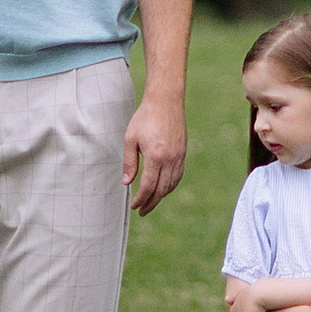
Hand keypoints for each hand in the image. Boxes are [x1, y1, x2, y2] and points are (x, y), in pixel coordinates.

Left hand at [124, 88, 186, 215]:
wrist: (166, 100)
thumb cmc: (145, 117)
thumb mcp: (131, 138)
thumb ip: (129, 162)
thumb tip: (127, 182)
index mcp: (155, 157)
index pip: (148, 187)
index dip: (141, 199)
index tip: (134, 206)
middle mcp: (170, 159)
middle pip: (161, 190)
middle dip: (151, 203)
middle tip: (142, 211)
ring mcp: (179, 156)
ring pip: (171, 184)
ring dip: (161, 196)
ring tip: (151, 201)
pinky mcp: (183, 152)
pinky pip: (178, 175)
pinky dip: (170, 185)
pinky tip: (163, 187)